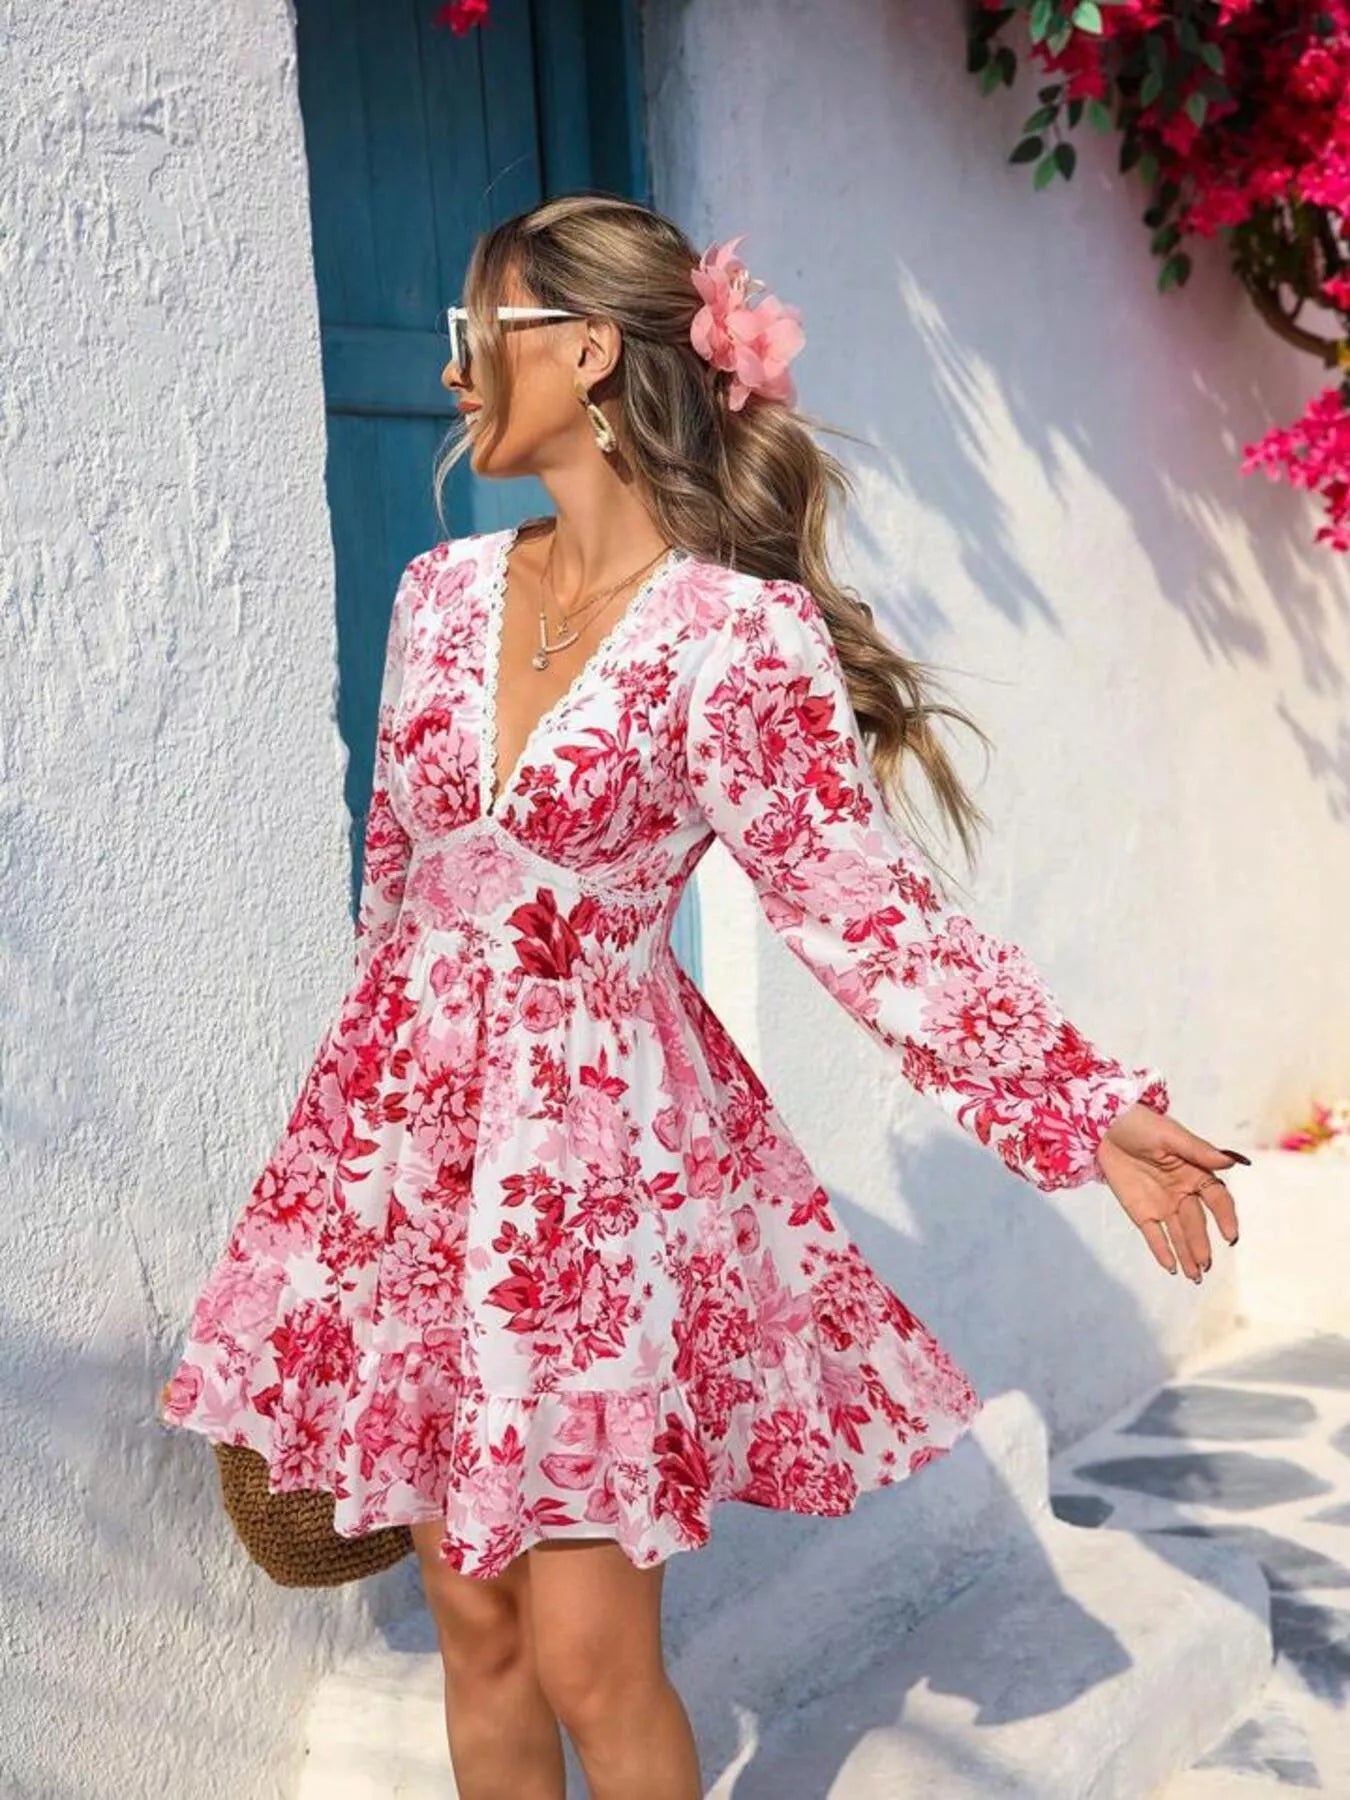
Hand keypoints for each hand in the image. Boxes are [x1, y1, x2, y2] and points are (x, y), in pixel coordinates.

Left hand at [1095, 1103, 1242, 1281]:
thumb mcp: (1170, 1134)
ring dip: (1187, 1254)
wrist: (1104, 1126)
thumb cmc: (1141, 1124)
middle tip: (1205, 1263)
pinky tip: (1171, 1267)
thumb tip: (1231, 1162)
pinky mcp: (1141, 1212)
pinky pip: (1154, 1235)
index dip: (1225, 1216)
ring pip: (1178, 1234)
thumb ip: (1198, 1151)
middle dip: (1201, 1243)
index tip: (1230, 1234)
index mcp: (1196, 1172)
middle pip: (1196, 1222)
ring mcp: (1162, 1204)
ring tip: (1195, 1276)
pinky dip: (1162, 1250)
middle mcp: (1183, 1192)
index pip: (1217, 1199)